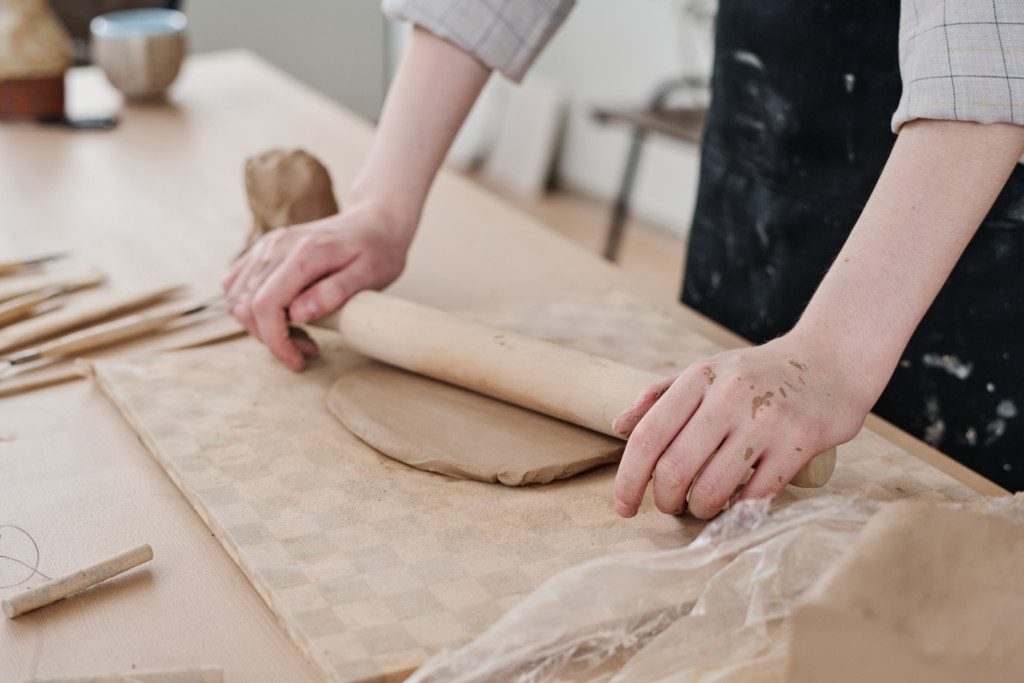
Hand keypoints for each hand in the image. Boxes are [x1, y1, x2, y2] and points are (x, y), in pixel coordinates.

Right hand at [222, 201, 414, 369]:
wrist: (374, 221)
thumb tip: (299, 314)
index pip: (265, 305)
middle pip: (246, 305)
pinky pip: (237, 284)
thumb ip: (335, 292)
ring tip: (299, 334)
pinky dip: (251, 308)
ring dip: (260, 326)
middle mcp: (277, 246)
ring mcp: (266, 246)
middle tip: (307, 348)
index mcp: (304, 253)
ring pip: (237, 298)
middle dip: (271, 339)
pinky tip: (284, 317)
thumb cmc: (378, 250)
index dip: (276, 341)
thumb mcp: (370, 275)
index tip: (298, 361)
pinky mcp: (263, 250)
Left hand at [612, 334, 872, 518]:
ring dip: (699, 510)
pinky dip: (738, 510)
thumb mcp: (706, 371)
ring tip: (700, 507)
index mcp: (699, 378)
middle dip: (664, 500)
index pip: (648, 436)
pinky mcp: (798, 442)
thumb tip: (618, 426)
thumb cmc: (758, 373)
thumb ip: (660, 396)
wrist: (831, 361)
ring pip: (712, 488)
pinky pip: (756, 494)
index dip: (628, 478)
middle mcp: (729, 396)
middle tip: (669, 506)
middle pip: (674, 468)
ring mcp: (765, 420)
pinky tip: (734, 506)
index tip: (623, 506)